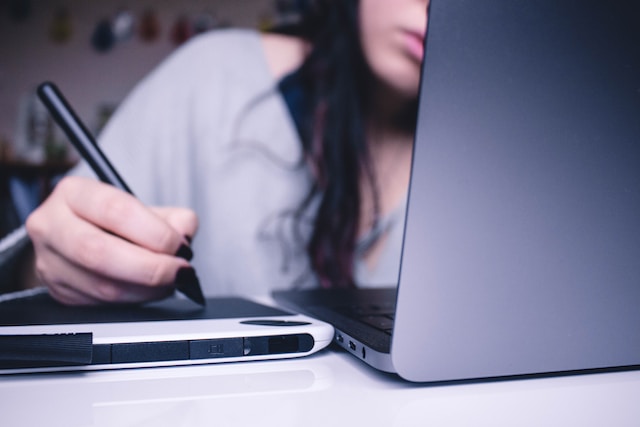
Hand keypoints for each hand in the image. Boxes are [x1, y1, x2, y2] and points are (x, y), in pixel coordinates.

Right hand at [25, 176, 198, 304]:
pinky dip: (134, 301)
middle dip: (150, 267)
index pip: (115, 211)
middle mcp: (52, 225)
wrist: (79, 237)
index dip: (154, 233)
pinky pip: (101, 304)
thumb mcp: (144, 208)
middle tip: (179, 271)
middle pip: (99, 252)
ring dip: (146, 290)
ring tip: (169, 282)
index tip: (180, 246)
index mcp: (74, 193)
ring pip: (101, 285)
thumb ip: (172, 218)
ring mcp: (49, 261)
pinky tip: (149, 291)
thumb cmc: (115, 221)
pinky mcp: (59, 291)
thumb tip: (184, 235)